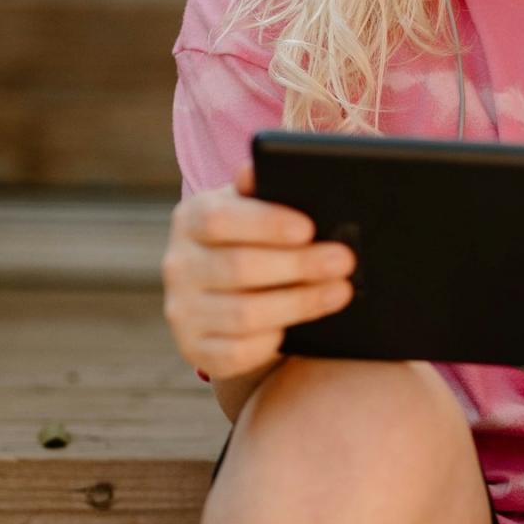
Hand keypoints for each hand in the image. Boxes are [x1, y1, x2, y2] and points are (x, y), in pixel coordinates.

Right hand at [162, 159, 355, 382]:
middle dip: (298, 265)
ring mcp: (183, 311)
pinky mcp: (195, 349)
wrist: (230, 299)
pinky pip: (236, 352)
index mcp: (191, 219)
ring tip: (341, 291)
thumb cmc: (255, 243)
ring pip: (243, 314)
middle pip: (239, 267)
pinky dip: (271, 341)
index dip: (265, 223)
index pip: (218, 219)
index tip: (308, 227)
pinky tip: (300, 330)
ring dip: (299, 303)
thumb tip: (256, 170)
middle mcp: (178, 264)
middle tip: (344, 260)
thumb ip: (262, 191)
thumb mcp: (255, 211)